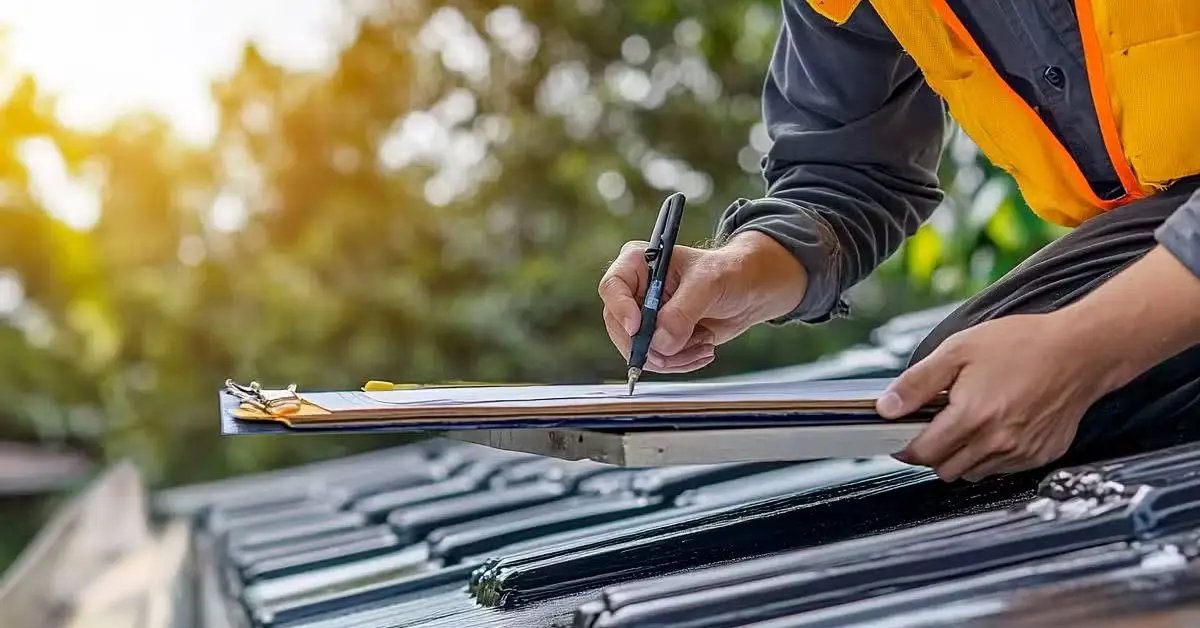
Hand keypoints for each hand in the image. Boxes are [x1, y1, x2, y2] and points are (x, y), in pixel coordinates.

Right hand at [598, 231, 805, 372]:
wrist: (749, 291)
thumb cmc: (729, 273)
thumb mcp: (708, 284)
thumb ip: (683, 312)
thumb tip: (661, 343)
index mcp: (640, 263)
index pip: (613, 286)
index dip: (621, 309)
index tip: (638, 328)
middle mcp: (637, 291)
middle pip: (619, 326)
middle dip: (649, 344)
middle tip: (674, 349)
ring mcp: (646, 318)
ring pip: (639, 350)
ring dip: (672, 357)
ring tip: (703, 345)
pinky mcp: (660, 338)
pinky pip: (657, 361)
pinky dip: (681, 362)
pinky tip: (703, 349)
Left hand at [876, 312, 1111, 481]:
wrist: (1082, 350)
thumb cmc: (1025, 344)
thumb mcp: (959, 350)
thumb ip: (918, 383)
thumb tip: (887, 407)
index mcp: (973, 417)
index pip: (923, 453)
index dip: (905, 446)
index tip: (900, 437)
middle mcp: (997, 442)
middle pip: (944, 470)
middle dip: (931, 452)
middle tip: (932, 426)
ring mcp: (1021, 453)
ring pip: (972, 473)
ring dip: (959, 456)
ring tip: (965, 422)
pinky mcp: (1040, 456)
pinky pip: (1002, 469)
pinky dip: (989, 456)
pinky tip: (993, 427)